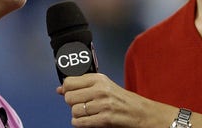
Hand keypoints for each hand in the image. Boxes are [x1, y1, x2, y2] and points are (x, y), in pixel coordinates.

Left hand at [56, 73, 175, 127]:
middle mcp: (100, 90)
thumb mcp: (104, 86)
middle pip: (69, 97)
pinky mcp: (105, 119)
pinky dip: (80, 123)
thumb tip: (60, 89)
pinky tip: (87, 120)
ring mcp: (103, 105)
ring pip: (74, 111)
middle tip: (82, 104)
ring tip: (88, 113)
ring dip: (78, 115)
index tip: (69, 92)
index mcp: (99, 79)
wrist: (141, 113)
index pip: (69, 82)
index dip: (66, 89)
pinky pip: (80, 122)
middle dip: (72, 103)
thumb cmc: (122, 100)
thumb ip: (82, 86)